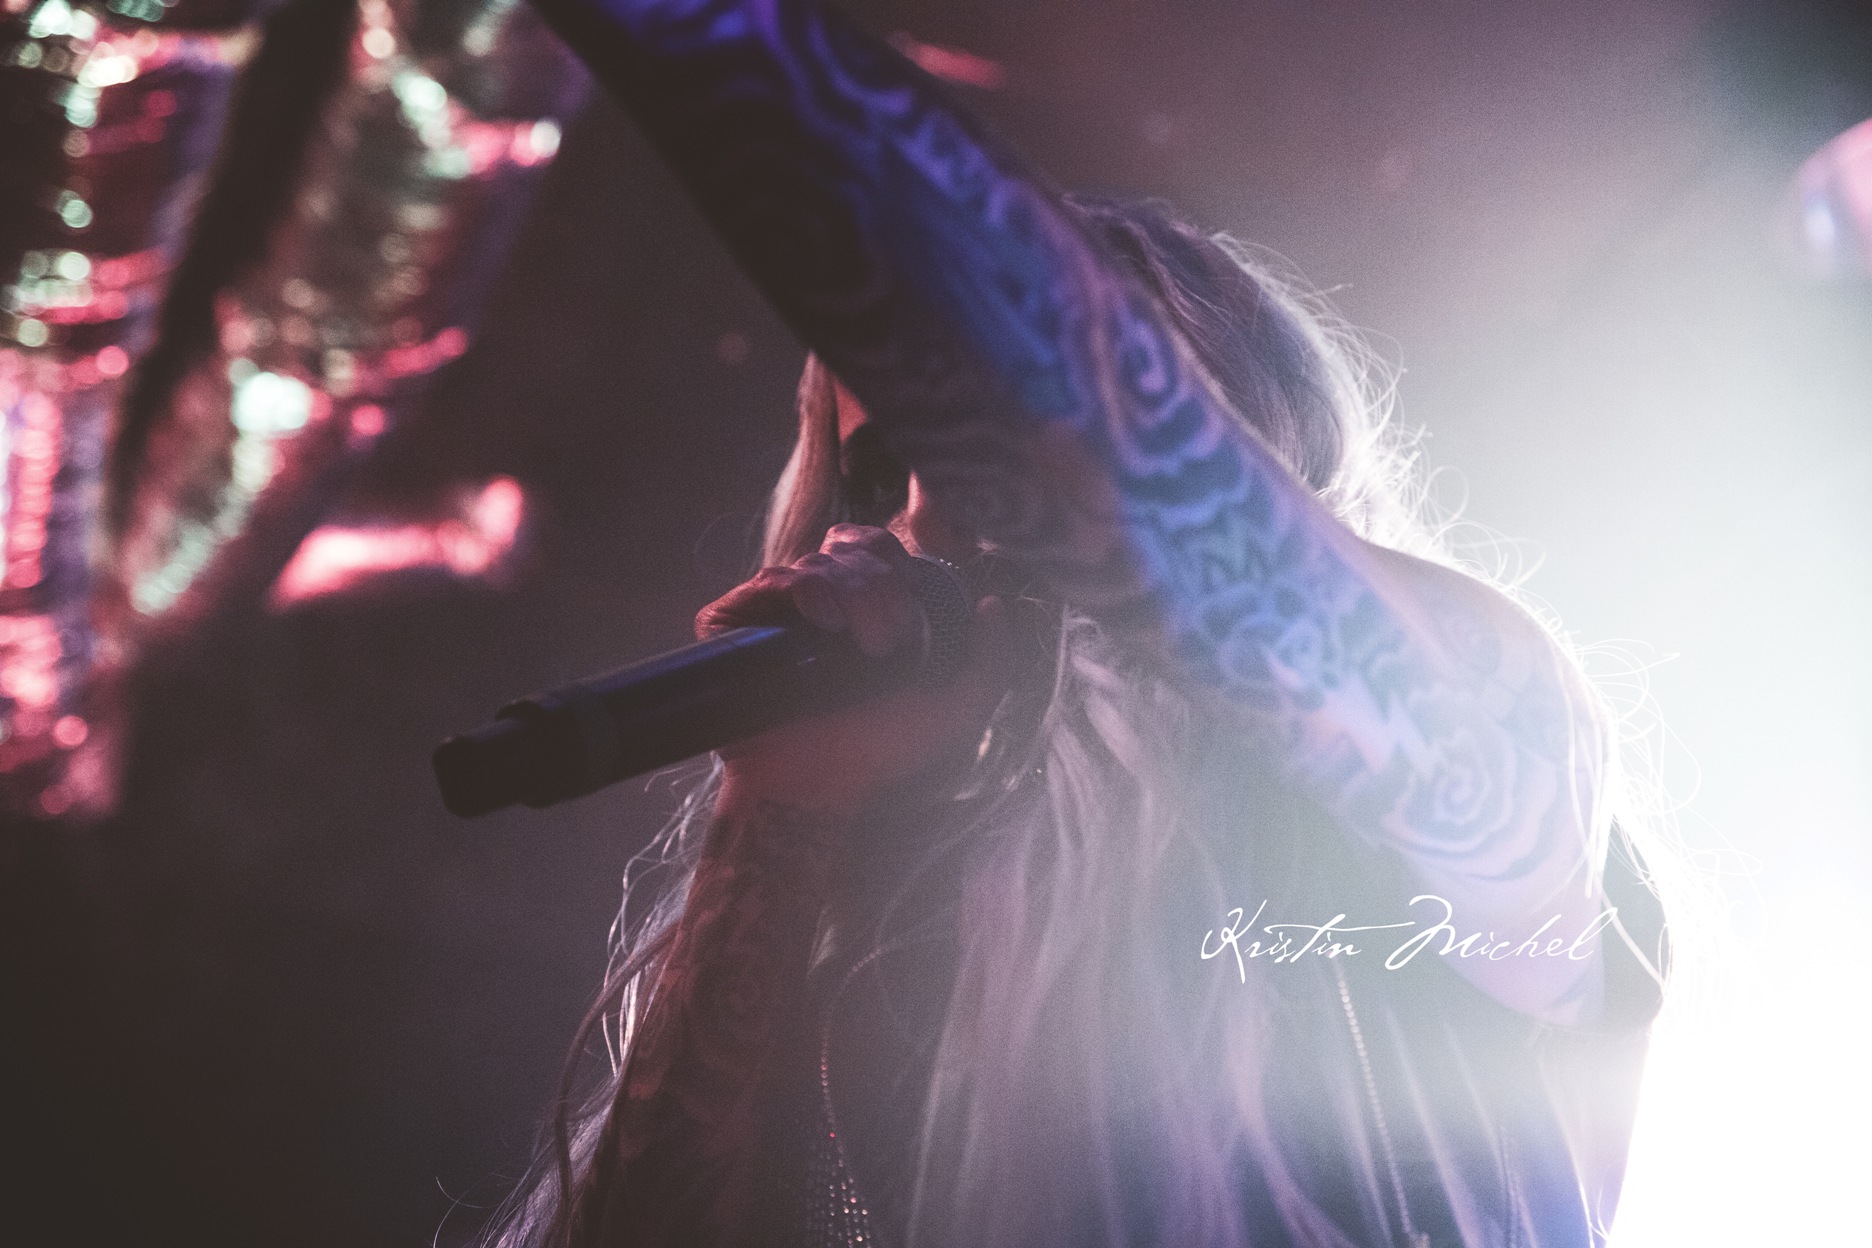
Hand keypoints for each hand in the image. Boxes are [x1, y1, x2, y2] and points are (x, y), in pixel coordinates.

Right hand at [695, 525, 1014, 817]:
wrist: (819, 794)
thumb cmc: (879, 757)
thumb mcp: (957, 710)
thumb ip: (990, 662)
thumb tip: (994, 604)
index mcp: (862, 607)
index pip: (876, 548)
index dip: (898, 561)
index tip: (915, 609)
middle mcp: (817, 603)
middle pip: (850, 549)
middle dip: (882, 586)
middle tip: (895, 639)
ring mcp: (774, 611)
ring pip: (816, 562)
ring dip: (854, 593)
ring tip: (869, 646)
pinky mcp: (733, 624)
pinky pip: (770, 579)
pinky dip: (803, 588)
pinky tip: (824, 620)